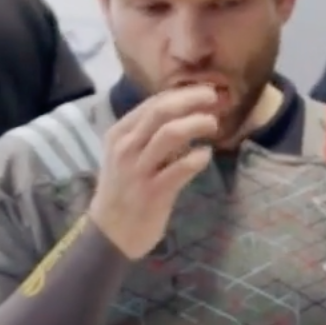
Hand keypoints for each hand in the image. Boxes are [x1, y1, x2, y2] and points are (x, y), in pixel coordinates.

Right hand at [88, 85, 220, 259]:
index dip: (182, 93)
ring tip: (213, 125)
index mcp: (119, 134)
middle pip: (162, 111)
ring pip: (170, 134)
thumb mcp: (126, 155)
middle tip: (214, 98)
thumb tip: (184, 112)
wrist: (111, 233)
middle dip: (191, 100)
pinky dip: (198, 158)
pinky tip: (205, 155)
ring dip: (197, 124)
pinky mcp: (153, 192)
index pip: (153, 103)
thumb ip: (148, 134)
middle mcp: (126, 147)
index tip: (204, 91)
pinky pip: (180, 168)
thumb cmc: (124, 189)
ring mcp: (139, 170)